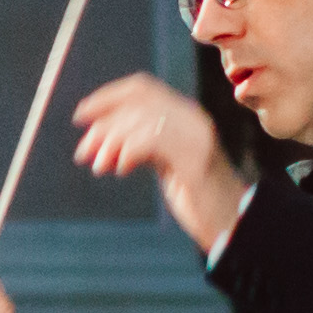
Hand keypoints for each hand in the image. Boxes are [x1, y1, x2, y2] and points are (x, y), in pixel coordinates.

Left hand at [70, 71, 249, 255]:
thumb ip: (142, 144)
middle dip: (104, 124)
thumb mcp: (164, 163)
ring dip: (111, 142)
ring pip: (143, 119)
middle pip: (138, 100)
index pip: (142, 88)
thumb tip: (97, 136)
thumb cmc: (196, 197)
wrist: (232, 224)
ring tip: (99, 166)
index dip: (107, 97)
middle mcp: (194, 119)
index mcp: (187, 115)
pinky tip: (121, 170)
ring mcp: (198, 136)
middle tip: (83, 153)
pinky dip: (128, 151)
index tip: (80, 116)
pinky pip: (153, 139)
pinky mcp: (196, 159)